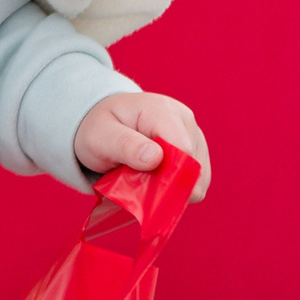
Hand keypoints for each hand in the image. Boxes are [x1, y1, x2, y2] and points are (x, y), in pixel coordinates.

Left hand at [72, 92, 209, 200]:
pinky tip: (158, 184)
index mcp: (161, 109)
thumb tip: (156, 158)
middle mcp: (183, 118)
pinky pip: (198, 178)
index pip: (182, 149)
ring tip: (146, 182)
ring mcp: (192, 133)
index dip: (170, 176)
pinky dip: (179, 188)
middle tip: (141, 187)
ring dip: (175, 188)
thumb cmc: (100, 129)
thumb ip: (126, 145)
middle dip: (170, 184)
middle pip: (193, 164)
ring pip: (199, 174)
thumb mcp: (100, 137)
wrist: (104, 124)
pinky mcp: (196, 148)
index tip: (147, 189)